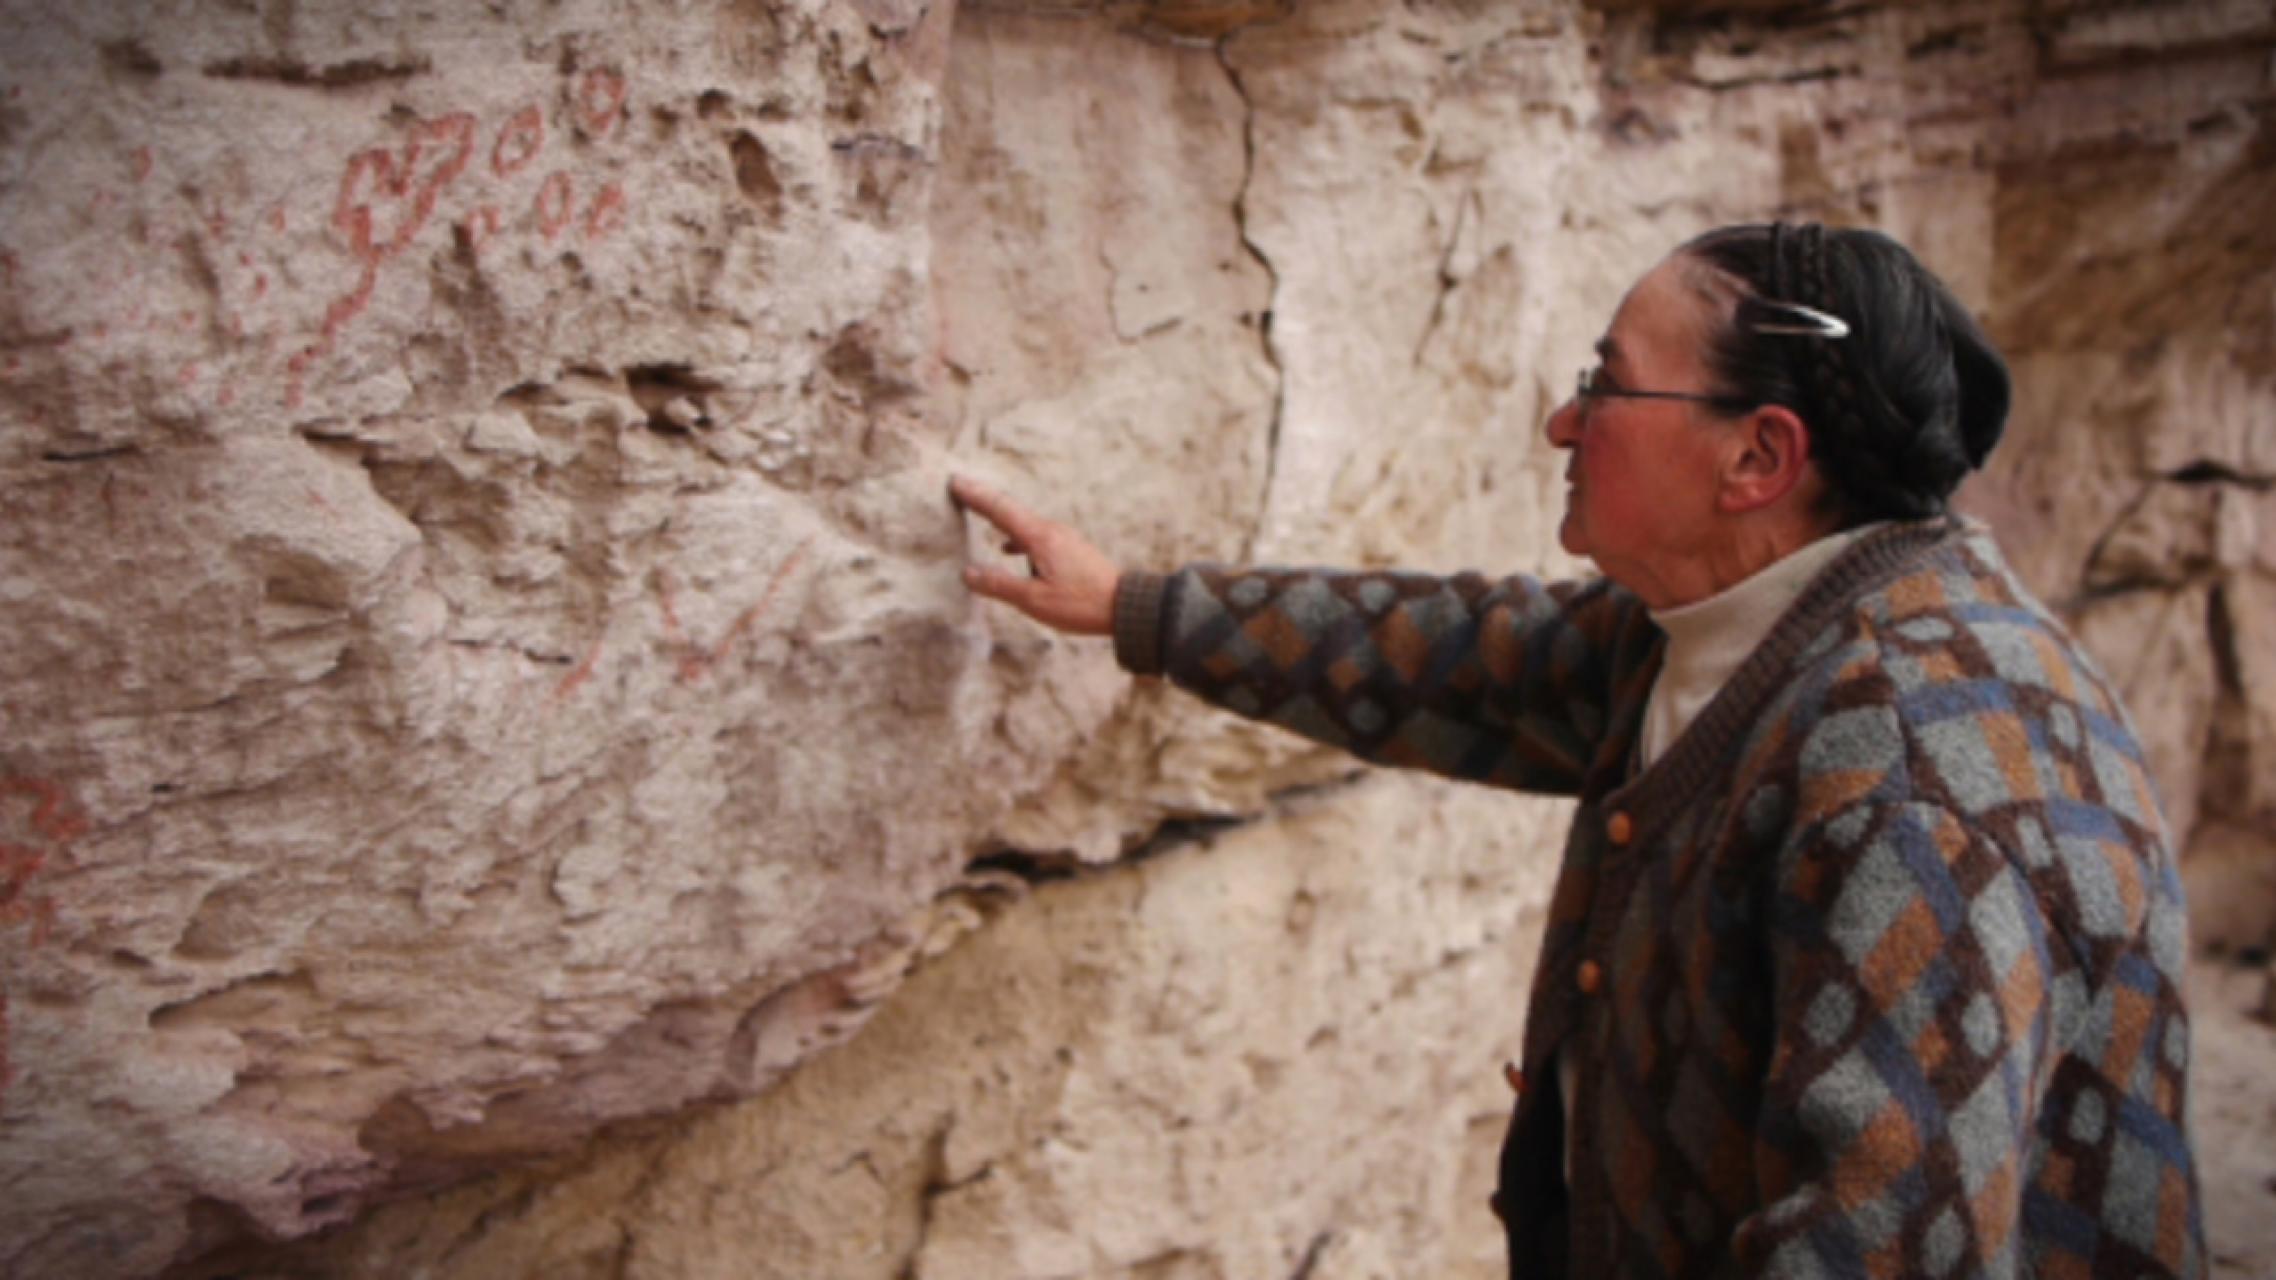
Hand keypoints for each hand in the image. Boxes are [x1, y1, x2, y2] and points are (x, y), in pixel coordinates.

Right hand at [950, 475, 1119, 635]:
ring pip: (1022, 522)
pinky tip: (1008, 548)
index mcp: (1040, 538)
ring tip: (979, 511)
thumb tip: (968, 573)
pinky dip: (1015, 536)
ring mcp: (1062, 538)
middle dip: (983, 499)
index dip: (976, 497)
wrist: (1124, 606)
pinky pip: (1034, 535)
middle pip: (1010, 509)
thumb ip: (1000, 585)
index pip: (1000, 511)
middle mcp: (1051, 531)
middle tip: (961, 486)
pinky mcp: (1069, 549)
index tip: (955, 481)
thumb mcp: (1035, 600)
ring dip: (999, 515)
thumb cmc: (1081, 604)